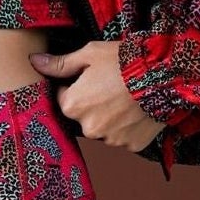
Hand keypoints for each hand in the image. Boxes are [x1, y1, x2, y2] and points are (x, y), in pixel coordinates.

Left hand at [28, 41, 162, 154]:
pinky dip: (129, 126)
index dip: (78, 85)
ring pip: (104, 128)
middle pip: (84, 116)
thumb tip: (34, 63)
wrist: (165, 74)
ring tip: (127, 98)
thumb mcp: (89, 54)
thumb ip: (60, 64)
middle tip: (113, 86)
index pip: (65, 98)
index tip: (94, 77)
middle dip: (94, 104)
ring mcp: (110, 139)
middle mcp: (88, 128)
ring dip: (111, 117)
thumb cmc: (123, 61)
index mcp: (72, 106)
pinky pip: (124, 136)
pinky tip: (137, 110)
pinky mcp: (131, 145)